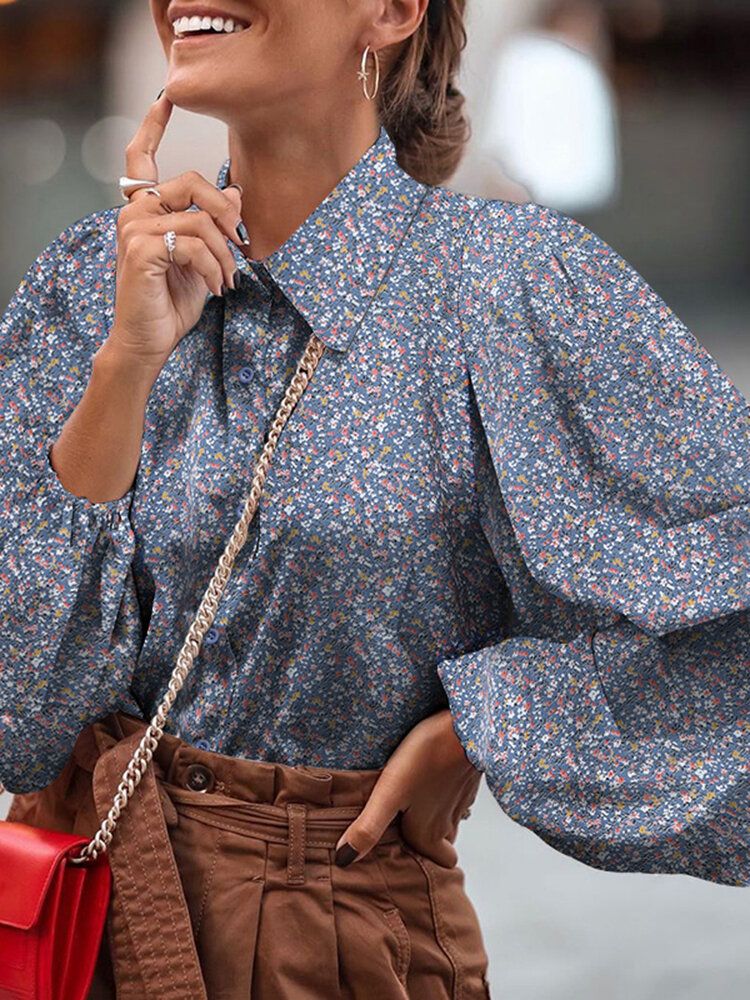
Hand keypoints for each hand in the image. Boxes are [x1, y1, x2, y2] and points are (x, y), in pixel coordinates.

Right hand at [107, 91, 247, 373]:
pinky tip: (217, 287)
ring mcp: (133, 229)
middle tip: (241, 243)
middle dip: (228, 212)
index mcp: (144, 209)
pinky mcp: (141, 250)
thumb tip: (238, 194)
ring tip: (227, 279)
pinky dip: (214, 267)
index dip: (153, 126)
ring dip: (225, 253)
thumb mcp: (202, 259)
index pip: (141, 158)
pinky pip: (194, 243)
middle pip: (193, 182)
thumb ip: (213, 227)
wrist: (150, 340)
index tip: (166, 98)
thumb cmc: (172, 301)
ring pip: (200, 219)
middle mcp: (134, 212)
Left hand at [334, 709, 481, 868]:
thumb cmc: (426, 758)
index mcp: (430, 834)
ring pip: (448, 820)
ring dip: (433, 817)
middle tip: (401, 826)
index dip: (424, 863)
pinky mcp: (468, 780)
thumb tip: (343, 860)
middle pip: (442, 845)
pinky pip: (455, 797)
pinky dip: (443, 794)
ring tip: (410, 801)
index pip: (438, 864)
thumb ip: (369, 827)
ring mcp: (462, 801)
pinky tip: (427, 777)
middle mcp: (449, 823)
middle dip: (426, 841)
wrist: (464, 725)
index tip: (403, 853)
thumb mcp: (390, 793)